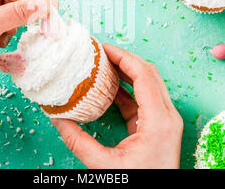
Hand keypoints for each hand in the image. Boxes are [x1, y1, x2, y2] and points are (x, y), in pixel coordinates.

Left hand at [0, 0, 54, 112]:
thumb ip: (15, 13)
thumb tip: (43, 4)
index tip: (52, 6)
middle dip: (26, 11)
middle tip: (46, 23)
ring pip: (9, 16)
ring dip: (16, 25)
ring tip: (7, 37)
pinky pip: (3, 31)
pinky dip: (8, 37)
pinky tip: (1, 45)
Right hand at [51, 44, 183, 168]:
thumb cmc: (139, 184)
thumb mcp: (104, 167)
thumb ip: (78, 141)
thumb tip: (57, 119)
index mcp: (159, 122)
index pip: (144, 75)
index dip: (123, 56)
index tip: (103, 48)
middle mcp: (167, 117)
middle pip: (149, 74)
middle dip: (124, 59)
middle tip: (101, 52)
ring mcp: (165, 121)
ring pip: (149, 83)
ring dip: (127, 72)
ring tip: (104, 64)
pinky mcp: (158, 127)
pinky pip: (144, 99)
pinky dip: (126, 89)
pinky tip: (108, 86)